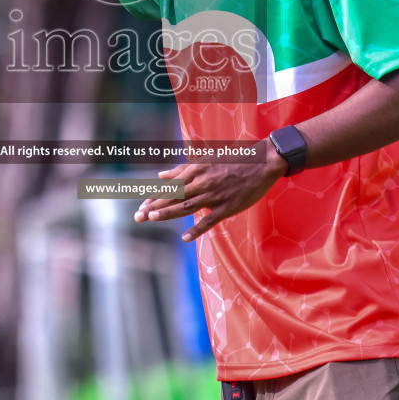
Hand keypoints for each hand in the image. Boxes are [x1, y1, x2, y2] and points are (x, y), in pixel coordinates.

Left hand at [134, 151, 285, 240]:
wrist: (262, 163)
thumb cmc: (232, 161)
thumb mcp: (205, 161)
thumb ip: (181, 170)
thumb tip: (160, 176)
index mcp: (196, 171)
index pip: (170, 187)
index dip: (154, 197)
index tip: (140, 207)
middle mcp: (202, 182)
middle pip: (174, 196)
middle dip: (154, 206)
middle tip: (137, 217)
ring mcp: (214, 195)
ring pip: (187, 205)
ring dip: (168, 212)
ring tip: (152, 218)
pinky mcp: (228, 207)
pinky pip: (209, 220)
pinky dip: (197, 229)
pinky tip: (185, 238)